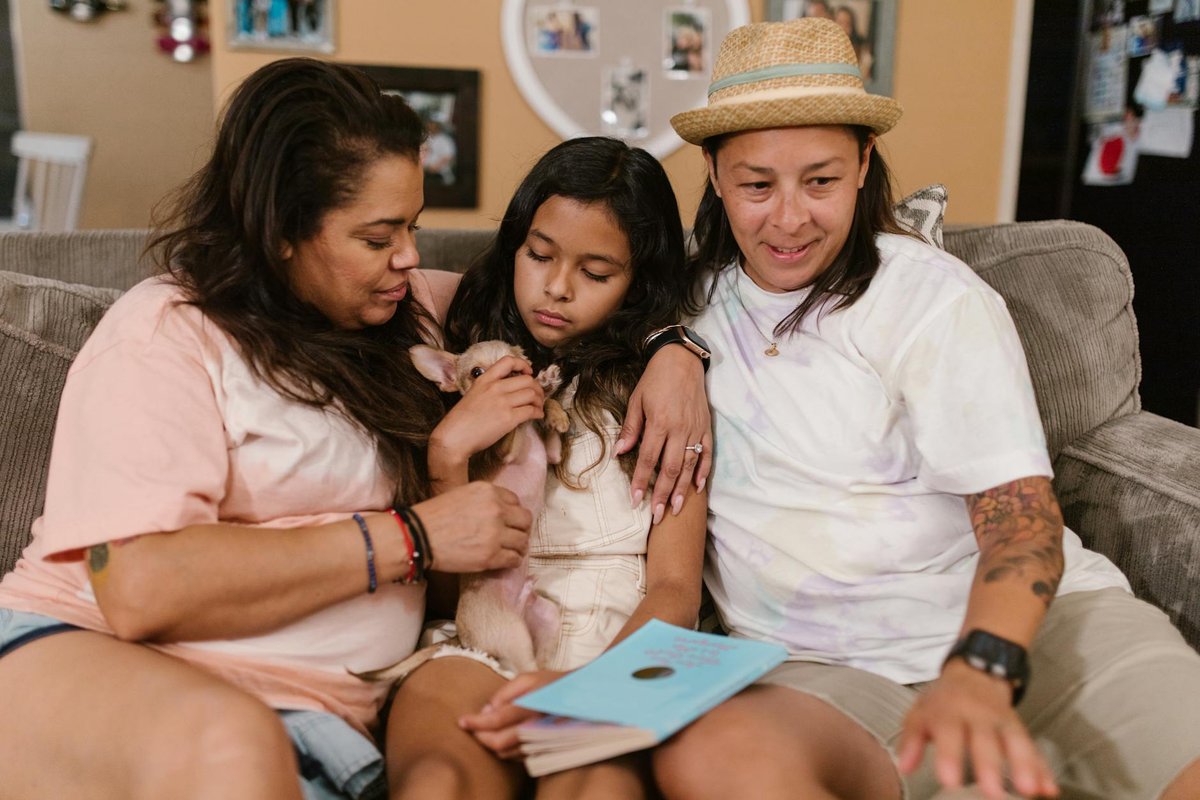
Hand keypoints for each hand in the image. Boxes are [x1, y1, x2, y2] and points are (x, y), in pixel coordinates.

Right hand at [412, 482, 532, 572]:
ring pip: (522, 541)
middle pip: (525, 520)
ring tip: (511, 550)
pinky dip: (512, 561)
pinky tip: (505, 560)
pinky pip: (514, 559)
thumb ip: (485, 500)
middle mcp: (495, 510)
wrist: (416, 536)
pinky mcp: (491, 555)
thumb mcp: (461, 494)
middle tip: (514, 536)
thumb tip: (503, 512)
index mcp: (488, 491)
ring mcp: (495, 533)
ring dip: (518, 546)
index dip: (512, 513)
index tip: (507, 521)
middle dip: (521, 529)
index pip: (515, 501)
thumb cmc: (433, 516)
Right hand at [429, 356, 544, 468]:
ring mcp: (503, 402)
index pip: (508, 361)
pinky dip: (538, 412)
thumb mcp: (473, 394)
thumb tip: (509, 391)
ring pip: (532, 394)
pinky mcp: (509, 418)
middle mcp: (495, 387)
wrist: (455, 437)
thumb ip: (489, 389)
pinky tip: (537, 415)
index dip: (523, 364)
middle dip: (537, 388)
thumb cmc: (461, 420)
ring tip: (538, 406)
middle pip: (527, 380)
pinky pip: (531, 410)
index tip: (528, 372)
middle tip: (538, 395)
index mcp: (485, 379)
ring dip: (539, 400)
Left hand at [458, 670, 565, 758]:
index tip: (462, 721)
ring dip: (490, 744)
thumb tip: (487, 709)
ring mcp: (541, 740)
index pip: (497, 719)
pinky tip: (501, 736)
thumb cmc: (552, 684)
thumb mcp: (529, 677)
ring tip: (484, 731)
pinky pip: (517, 756)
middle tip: (471, 728)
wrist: (583, 696)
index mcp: (532, 705)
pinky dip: (503, 749)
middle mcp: (537, 726)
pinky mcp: (543, 749)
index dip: (477, 723)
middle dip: (481, 737)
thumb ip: (506, 691)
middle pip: (499, 742)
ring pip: (507, 753)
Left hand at [617, 345, 711, 523]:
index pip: (648, 459)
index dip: (641, 481)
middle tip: (658, 516)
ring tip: (678, 509)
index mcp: (659, 422)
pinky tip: (699, 488)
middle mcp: (679, 429)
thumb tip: (619, 453)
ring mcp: (695, 429)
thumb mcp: (636, 400)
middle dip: (663, 494)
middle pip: (670, 468)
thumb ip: (631, 428)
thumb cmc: (655, 380)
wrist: (682, 360)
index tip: (635, 500)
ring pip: (689, 465)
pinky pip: (707, 453)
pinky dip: (704, 471)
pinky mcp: (706, 427)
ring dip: (683, 489)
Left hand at [896, 660, 1057, 799]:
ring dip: (1024, 766)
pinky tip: (1049, 788)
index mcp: (950, 711)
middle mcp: (979, 715)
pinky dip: (1042, 768)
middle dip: (990, 766)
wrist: (975, 672)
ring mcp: (1002, 721)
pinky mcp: (1019, 729)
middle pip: (986, 741)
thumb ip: (912, 740)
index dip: (949, 756)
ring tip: (1030, 790)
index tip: (950, 781)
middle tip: (993, 792)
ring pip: (1015, 742)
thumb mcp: (920, 713)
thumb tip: (904, 767)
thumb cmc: (943, 701)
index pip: (949, 733)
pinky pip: (1032, 748)